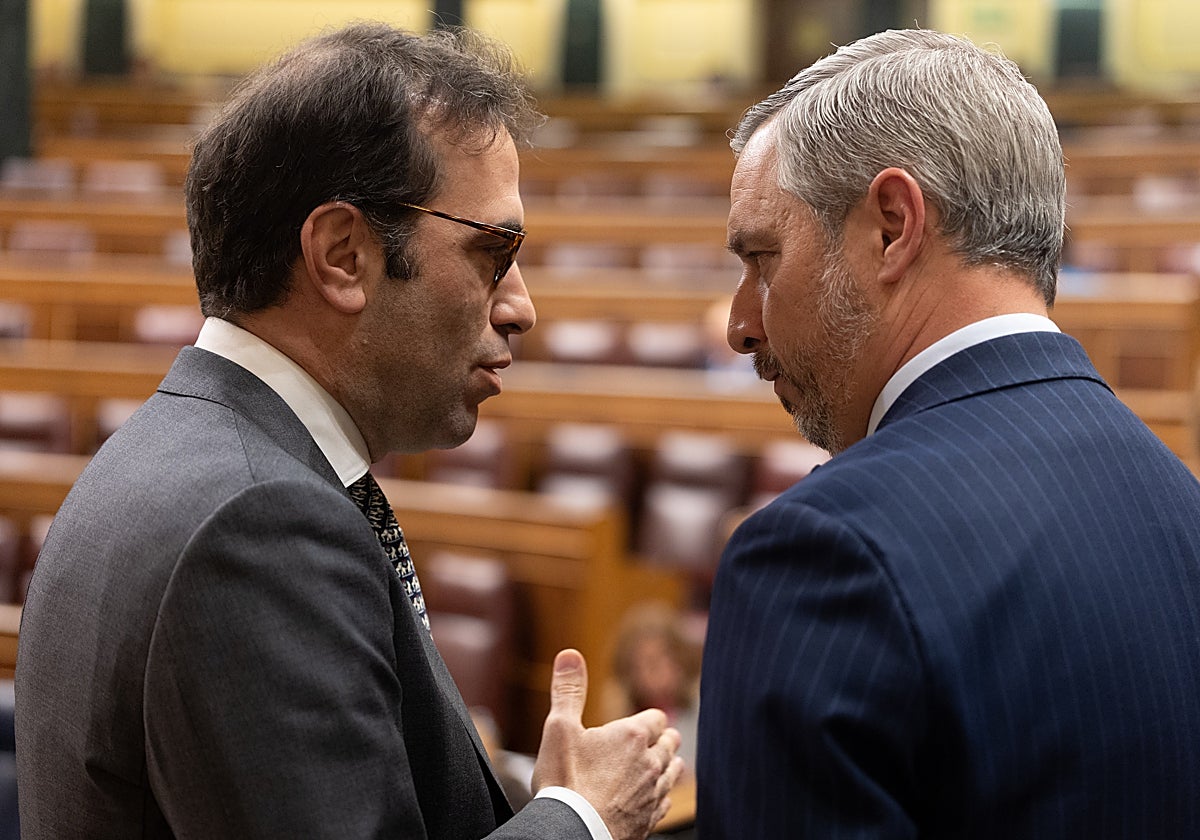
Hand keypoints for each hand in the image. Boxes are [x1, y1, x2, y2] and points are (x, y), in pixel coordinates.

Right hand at [531, 649, 684, 839]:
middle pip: (670, 742)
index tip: (633, 724)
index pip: (657, 717)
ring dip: (666, 765)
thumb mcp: (559, 728)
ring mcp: (654, 793)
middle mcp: (651, 762)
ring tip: (652, 765)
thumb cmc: (565, 783)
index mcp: (633, 735)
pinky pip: (666, 800)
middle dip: (661, 739)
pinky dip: (659, 794)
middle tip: (648, 741)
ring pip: (674, 771)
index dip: (646, 719)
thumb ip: (568, 690)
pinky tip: (647, 796)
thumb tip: (570, 654)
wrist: (573, 833)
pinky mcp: (651, 819)